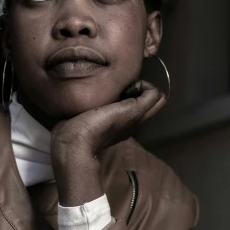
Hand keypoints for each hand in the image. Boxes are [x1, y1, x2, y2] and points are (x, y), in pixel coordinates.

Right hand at [51, 80, 165, 160]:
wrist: (72, 143)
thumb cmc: (100, 127)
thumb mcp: (130, 113)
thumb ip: (145, 101)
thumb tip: (150, 89)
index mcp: (139, 118)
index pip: (156, 98)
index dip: (146, 87)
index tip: (131, 86)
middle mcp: (130, 120)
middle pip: (145, 98)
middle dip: (138, 87)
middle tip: (122, 86)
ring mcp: (114, 120)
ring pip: (129, 100)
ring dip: (124, 91)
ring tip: (111, 90)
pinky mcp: (98, 118)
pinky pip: (113, 103)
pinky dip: (112, 96)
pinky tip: (101, 96)